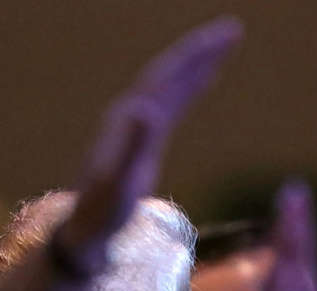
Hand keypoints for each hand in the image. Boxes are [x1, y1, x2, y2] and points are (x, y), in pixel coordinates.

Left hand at [55, 18, 242, 269]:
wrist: (82, 233)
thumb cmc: (102, 214)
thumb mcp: (120, 184)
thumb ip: (133, 147)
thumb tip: (148, 107)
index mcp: (128, 119)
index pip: (166, 76)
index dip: (195, 54)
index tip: (227, 34)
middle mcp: (128, 116)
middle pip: (168, 74)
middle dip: (200, 51)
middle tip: (233, 30)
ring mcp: (131, 128)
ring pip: (168, 86)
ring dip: (195, 66)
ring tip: (225, 47)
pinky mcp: (138, 142)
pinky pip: (168, 104)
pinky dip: (187, 89)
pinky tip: (199, 86)